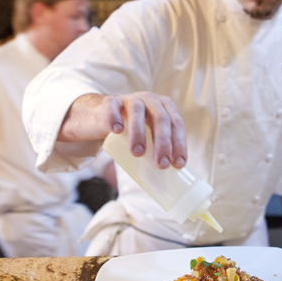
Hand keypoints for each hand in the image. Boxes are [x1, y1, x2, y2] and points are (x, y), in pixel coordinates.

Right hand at [60, 92, 186, 168]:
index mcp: (164, 107)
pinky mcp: (109, 101)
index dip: (179, 143)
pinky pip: (112, 105)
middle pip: (160, 117)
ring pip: (137, 110)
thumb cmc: (131, 131)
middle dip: (163, 142)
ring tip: (138, 153)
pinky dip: (115, 117)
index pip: (176, 123)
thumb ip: (158, 149)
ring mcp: (129, 98)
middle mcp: (150, 99)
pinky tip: (117, 130)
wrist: (102, 116)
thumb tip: (170, 182)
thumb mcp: (149, 135)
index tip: (177, 164)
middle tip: (161, 164)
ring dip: (139, 132)